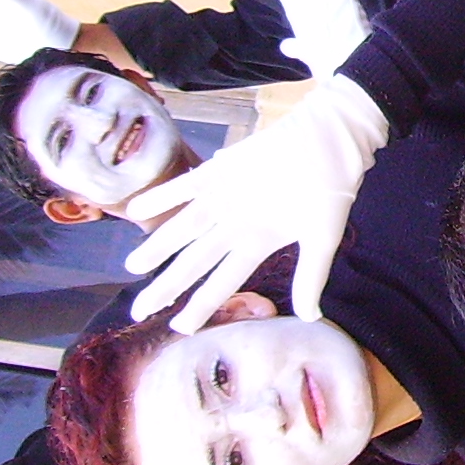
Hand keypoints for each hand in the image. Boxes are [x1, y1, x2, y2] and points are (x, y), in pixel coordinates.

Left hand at [123, 73, 389, 327]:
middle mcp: (235, 224)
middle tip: (138, 310)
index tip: (180, 328)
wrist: (331, 137)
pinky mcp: (221, 168)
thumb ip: (312, 276)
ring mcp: (225, 197)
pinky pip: (184, 185)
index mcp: (260, 242)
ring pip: (184, 228)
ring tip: (131, 266)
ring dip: (158, 246)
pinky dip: (161, 195)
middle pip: (195, 261)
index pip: (224, 281)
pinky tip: (135, 210)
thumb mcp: (323, 237)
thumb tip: (311, 318)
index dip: (201, 304)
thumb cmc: (332, 187)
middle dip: (168, 285)